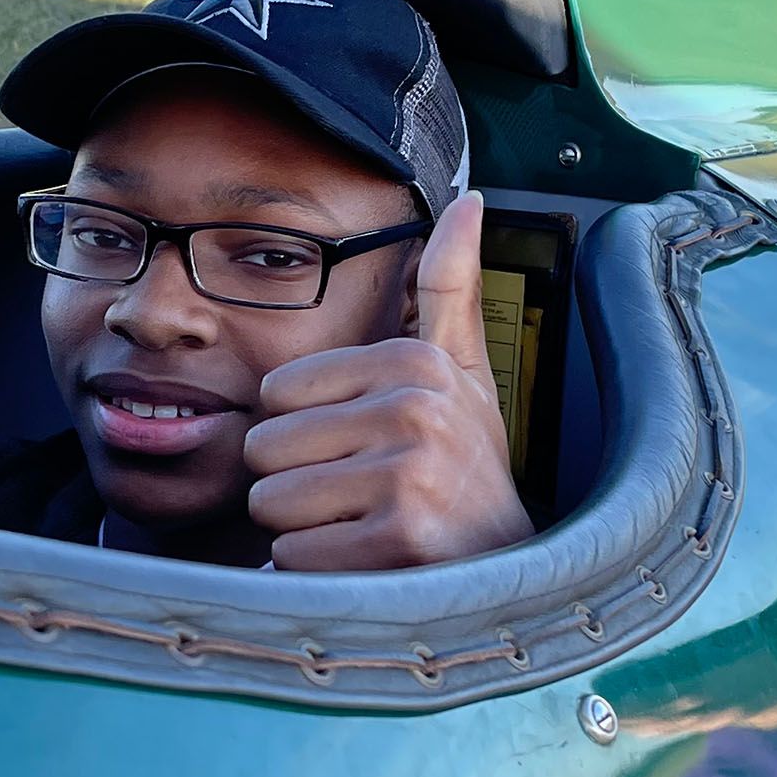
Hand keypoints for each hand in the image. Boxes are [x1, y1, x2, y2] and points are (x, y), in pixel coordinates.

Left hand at [243, 191, 533, 571]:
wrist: (513, 573)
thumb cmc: (468, 471)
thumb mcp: (463, 374)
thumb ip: (449, 289)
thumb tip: (468, 200)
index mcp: (413, 361)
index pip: (275, 394)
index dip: (303, 434)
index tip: (361, 451)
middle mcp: (414, 409)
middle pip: (263, 448)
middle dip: (295, 485)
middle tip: (358, 498)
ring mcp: (409, 475)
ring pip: (271, 503)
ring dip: (303, 532)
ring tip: (363, 528)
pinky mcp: (397, 540)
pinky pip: (293, 557)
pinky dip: (316, 576)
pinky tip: (368, 566)